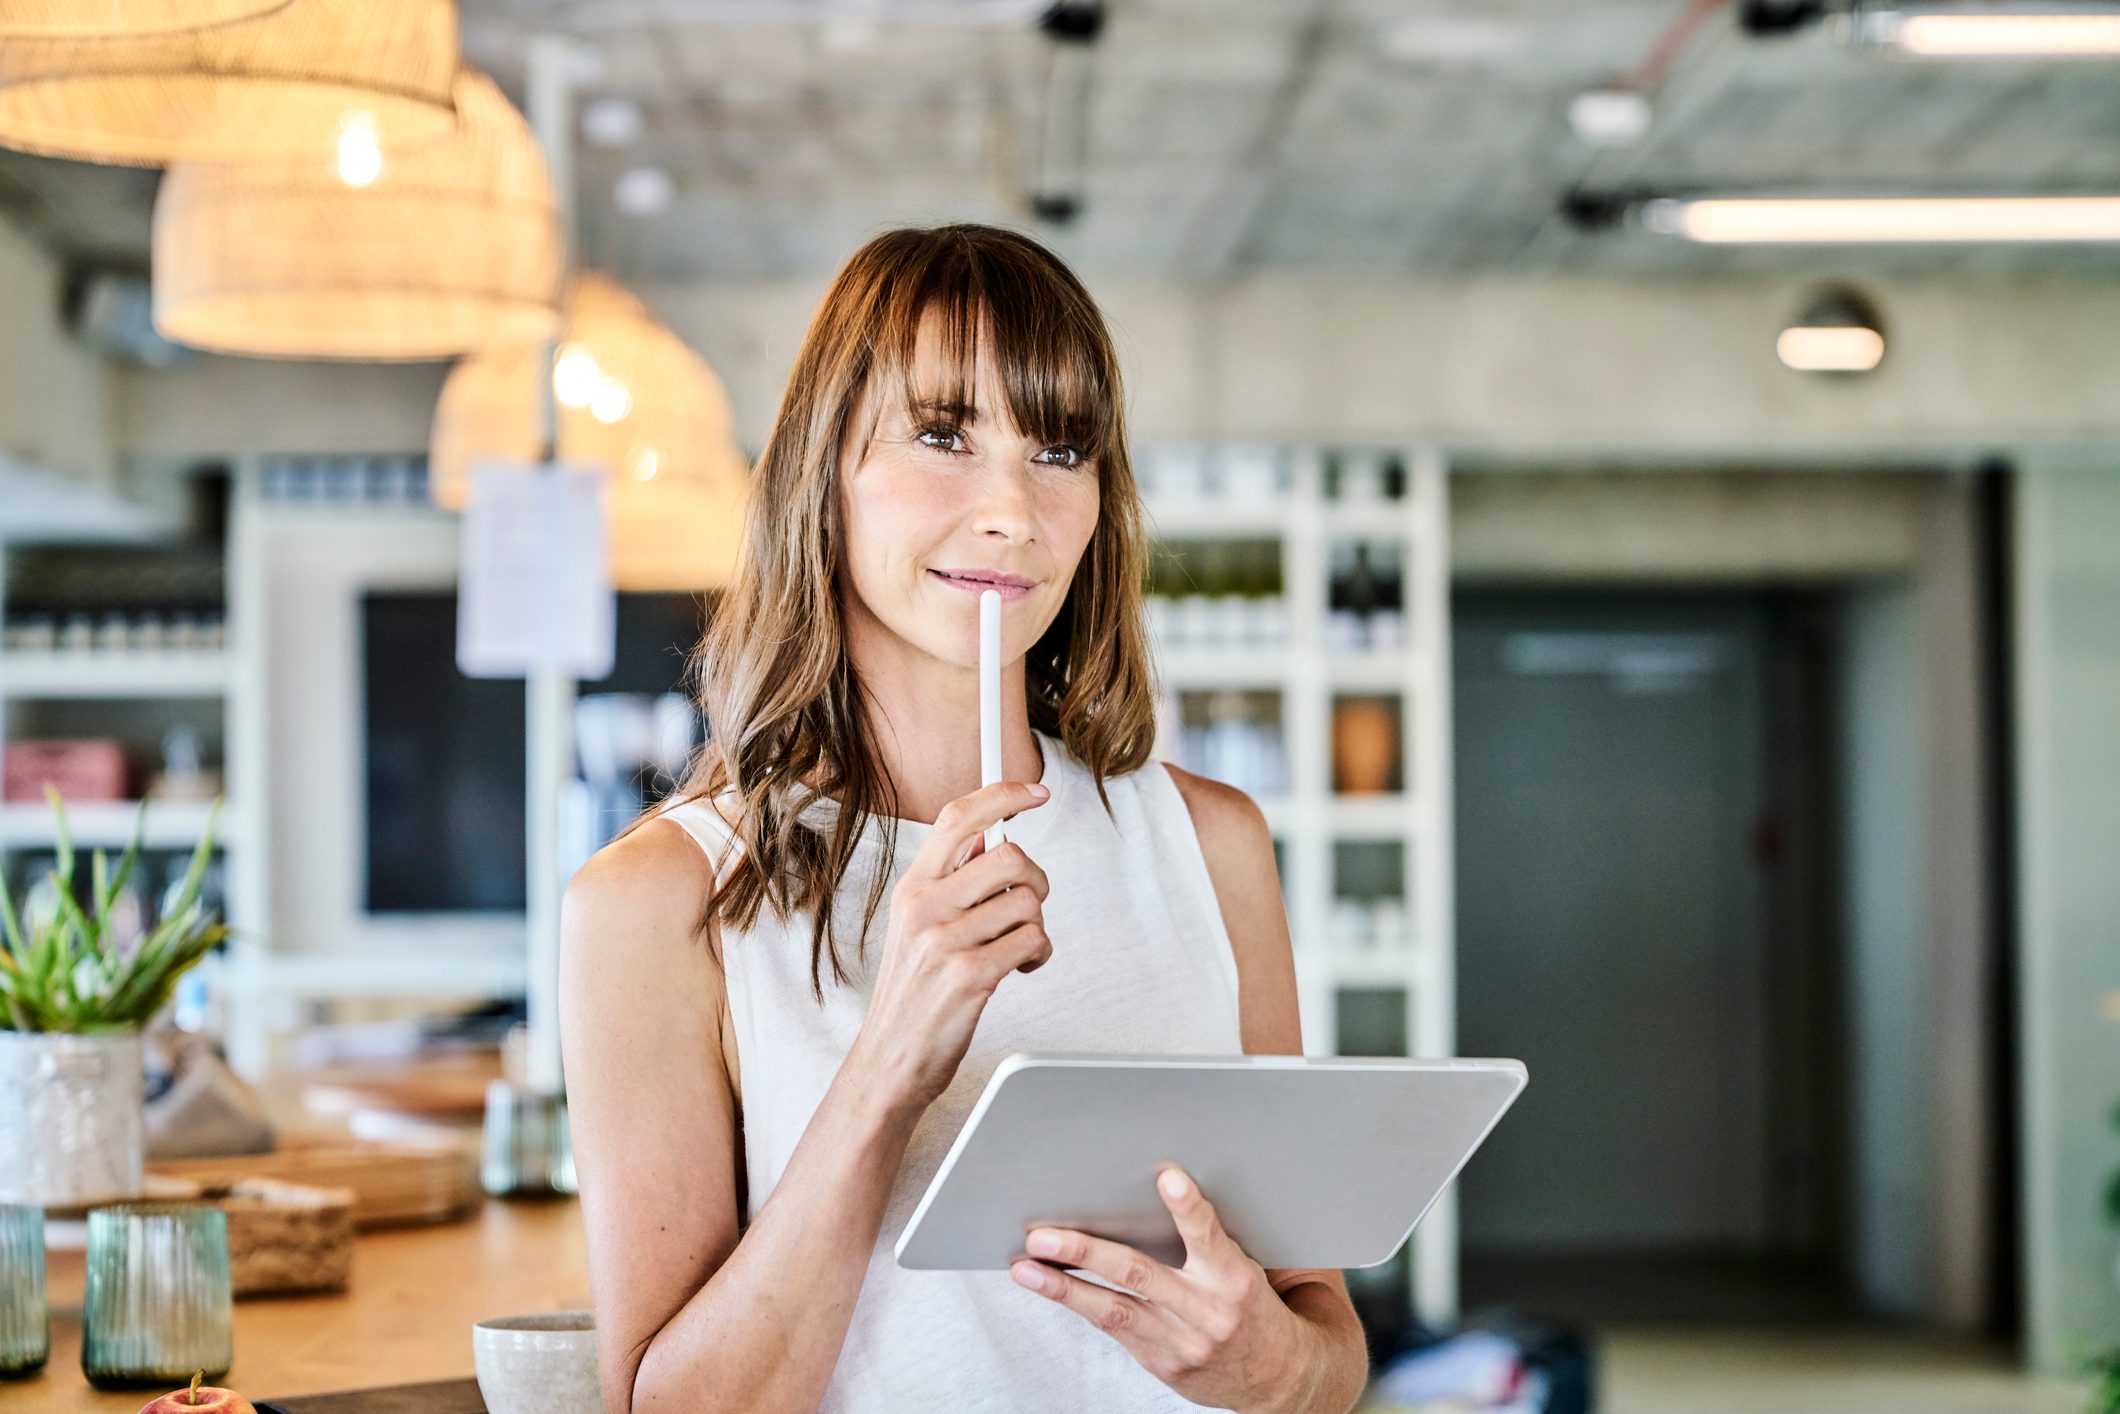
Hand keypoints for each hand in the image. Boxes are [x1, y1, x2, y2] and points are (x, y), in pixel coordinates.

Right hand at [847, 780, 1052, 1111]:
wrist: (889, 1062)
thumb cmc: (912, 994)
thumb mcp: (915, 927)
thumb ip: (948, 882)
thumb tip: (990, 834)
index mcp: (911, 888)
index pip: (958, 818)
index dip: (1003, 794)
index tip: (1036, 792)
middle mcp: (924, 907)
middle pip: (1009, 855)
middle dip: (1035, 879)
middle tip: (1025, 904)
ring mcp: (945, 941)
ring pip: (1028, 901)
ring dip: (1036, 927)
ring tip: (1014, 948)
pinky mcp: (969, 976)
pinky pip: (1033, 940)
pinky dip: (1037, 954)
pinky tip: (1017, 968)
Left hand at [1009, 1166, 1330, 1413]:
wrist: (1282, 1380)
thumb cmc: (1259, 1311)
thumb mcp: (1252, 1268)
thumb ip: (1213, 1238)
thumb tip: (1170, 1186)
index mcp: (1235, 1281)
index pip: (1210, 1237)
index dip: (1188, 1208)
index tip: (1168, 1178)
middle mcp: (1206, 1313)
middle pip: (1139, 1275)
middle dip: (1086, 1252)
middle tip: (1045, 1235)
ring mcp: (1181, 1342)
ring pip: (1113, 1310)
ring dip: (1064, 1287)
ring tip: (1027, 1268)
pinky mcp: (1163, 1364)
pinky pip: (1115, 1330)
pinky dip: (1082, 1306)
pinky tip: (1053, 1288)